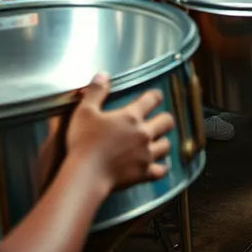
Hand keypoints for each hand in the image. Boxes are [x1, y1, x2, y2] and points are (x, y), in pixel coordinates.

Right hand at [65, 73, 175, 194]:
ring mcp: (146, 154)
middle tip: (158, 120)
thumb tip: (103, 75)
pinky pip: (161, 170)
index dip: (155, 96)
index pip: (153, 98)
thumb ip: (95, 92)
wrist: (86, 176)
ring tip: (156, 142)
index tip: (154, 97)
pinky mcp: (144, 173)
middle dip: (164, 119)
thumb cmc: (84, 143)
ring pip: (166, 145)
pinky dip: (161, 168)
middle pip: (167, 121)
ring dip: (162, 142)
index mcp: (131, 116)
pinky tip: (160, 166)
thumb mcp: (85, 112)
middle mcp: (143, 133)